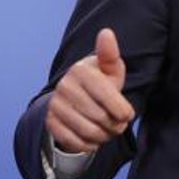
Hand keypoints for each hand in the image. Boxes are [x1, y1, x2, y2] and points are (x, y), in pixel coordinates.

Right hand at [46, 28, 135, 153]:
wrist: (73, 96)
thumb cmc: (99, 80)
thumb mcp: (109, 69)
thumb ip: (110, 55)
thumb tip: (106, 33)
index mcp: (80, 70)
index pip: (108, 98)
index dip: (122, 111)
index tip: (128, 115)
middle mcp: (64, 86)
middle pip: (100, 117)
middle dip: (115, 125)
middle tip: (118, 125)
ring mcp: (55, 105)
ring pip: (89, 132)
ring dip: (104, 136)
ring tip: (108, 131)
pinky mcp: (50, 122)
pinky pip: (75, 142)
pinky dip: (89, 145)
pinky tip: (94, 138)